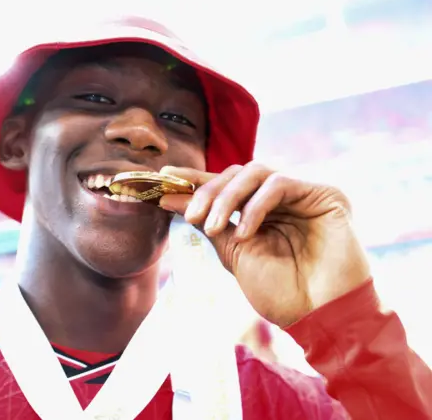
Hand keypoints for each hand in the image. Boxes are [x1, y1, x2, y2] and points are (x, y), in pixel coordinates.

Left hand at [159, 163, 369, 327]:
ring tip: (213, 227)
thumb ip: (209, 224)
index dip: (193, 179)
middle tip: (189, 215)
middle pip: (236, 174)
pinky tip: (245, 233)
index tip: (163, 177)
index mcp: (260, 212)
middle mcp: (280, 199)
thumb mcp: (234, 254)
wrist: (320, 316)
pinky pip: (280, 183)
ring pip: (255, 171)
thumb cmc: (281, 292)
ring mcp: (302, 194)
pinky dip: (256, 205)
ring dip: (227, 197)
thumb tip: (170, 198)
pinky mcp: (324, 194)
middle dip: (207, 192)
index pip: (224, 187)